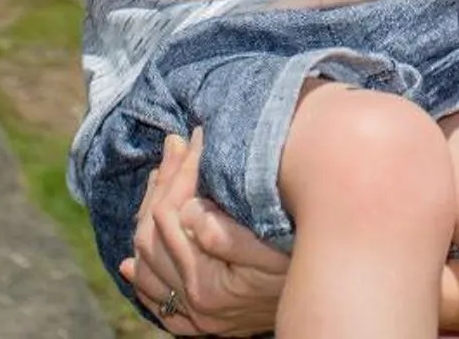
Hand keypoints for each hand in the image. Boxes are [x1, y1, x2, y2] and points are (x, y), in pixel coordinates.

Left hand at [118, 128, 288, 335]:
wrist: (326, 298)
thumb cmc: (304, 267)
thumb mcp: (274, 250)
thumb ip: (227, 235)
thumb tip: (187, 213)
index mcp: (207, 284)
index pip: (171, 217)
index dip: (180, 172)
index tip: (195, 139)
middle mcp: (194, 304)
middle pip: (152, 235)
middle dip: (163, 184)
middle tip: (175, 145)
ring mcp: (194, 315)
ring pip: (147, 262)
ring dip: (148, 215)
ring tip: (160, 177)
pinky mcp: (199, 322)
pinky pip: (157, 300)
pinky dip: (142, 277)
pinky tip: (132, 263)